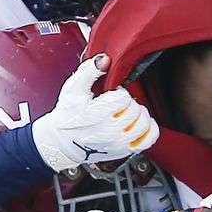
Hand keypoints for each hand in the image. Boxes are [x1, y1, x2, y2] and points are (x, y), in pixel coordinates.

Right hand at [32, 54, 158, 171]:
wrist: (62, 141)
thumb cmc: (67, 115)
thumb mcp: (73, 88)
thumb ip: (89, 71)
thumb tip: (105, 60)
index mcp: (97, 114)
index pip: (123, 97)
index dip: (118, 91)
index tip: (109, 94)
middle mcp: (109, 131)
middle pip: (135, 109)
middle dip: (127, 102)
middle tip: (116, 103)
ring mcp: (118, 143)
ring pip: (144, 123)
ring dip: (139, 114)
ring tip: (128, 111)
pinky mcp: (124, 151)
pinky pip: (148, 139)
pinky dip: (149, 129)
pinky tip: (139, 123)